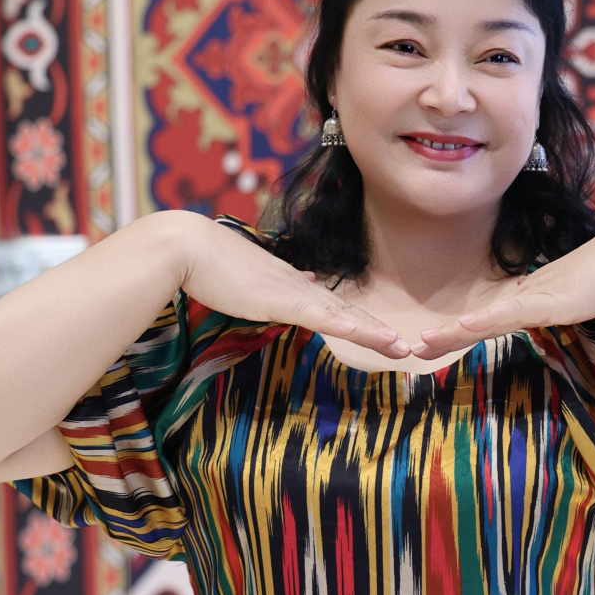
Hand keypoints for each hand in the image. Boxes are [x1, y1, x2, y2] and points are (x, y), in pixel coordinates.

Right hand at [178, 215, 411, 357]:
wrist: (187, 246)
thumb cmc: (210, 263)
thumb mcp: (251, 277)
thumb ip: (278, 284)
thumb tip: (305, 282)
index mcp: (293, 285)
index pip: (335, 308)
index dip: (361, 322)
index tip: (384, 336)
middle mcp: (299, 286)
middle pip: (347, 312)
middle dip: (378, 332)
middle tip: (407, 348)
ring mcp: (291, 292)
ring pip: (341, 316)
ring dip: (372, 332)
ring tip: (400, 347)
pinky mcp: (277, 299)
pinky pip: (315, 316)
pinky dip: (340, 325)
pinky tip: (360, 333)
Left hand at [409, 219, 594, 359]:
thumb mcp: (579, 299)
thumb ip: (563, 307)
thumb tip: (556, 312)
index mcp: (531, 299)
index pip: (490, 320)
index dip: (462, 332)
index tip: (437, 343)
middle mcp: (525, 296)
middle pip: (477, 321)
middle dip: (445, 337)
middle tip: (413, 349)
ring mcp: (534, 297)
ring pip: (484, 319)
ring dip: (452, 333)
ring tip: (422, 344)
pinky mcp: (548, 301)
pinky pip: (510, 313)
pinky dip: (485, 320)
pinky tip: (463, 326)